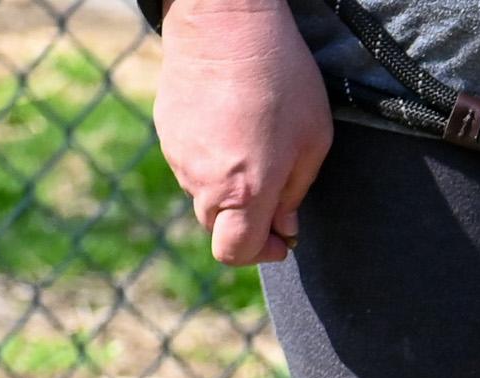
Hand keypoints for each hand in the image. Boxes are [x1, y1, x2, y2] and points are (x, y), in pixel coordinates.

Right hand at [154, 0, 332, 266]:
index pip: (236, 252)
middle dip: (246, 225)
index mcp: (244, 190)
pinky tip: (232, 131)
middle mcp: (203, 180)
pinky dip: (211, 163)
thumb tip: (284, 226)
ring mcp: (178, 156)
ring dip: (228, 192)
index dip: (260, 253)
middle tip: (274, 199)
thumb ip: (295, 192)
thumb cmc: (281, 78)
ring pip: (202, 196)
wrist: (223, 20)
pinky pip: (189, 165)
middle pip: (217, 229)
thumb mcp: (312, 141)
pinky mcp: (166, 131)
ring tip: (255, 153)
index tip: (281, 237)